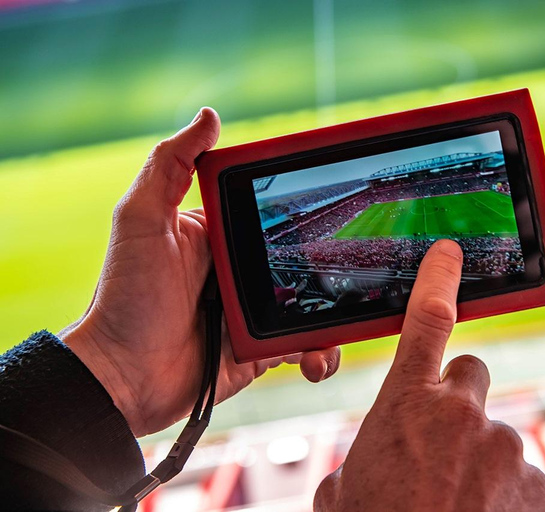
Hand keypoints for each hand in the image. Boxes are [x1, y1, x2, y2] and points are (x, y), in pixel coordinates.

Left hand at [61, 108, 339, 437]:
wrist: (122, 379)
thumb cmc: (125, 297)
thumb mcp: (142, 221)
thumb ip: (169, 166)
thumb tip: (210, 116)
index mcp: (220, 235)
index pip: (272, 212)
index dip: (306, 208)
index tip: (338, 202)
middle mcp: (241, 271)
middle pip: (303, 260)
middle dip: (332, 265)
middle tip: (359, 269)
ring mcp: (255, 311)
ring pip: (314, 305)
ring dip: (335, 317)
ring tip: (336, 327)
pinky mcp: (262, 350)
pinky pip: (305, 347)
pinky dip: (319, 354)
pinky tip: (315, 361)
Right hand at [314, 240, 544, 511]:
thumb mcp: (341, 495)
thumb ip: (356, 464)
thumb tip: (356, 474)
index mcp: (406, 404)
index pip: (426, 320)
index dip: (438, 279)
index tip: (449, 253)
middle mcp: (462, 413)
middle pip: (470, 375)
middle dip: (458, 399)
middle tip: (442, 440)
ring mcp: (504, 445)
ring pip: (494, 433)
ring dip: (479, 457)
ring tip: (454, 501)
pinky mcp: (537, 480)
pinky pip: (521, 472)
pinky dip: (505, 490)